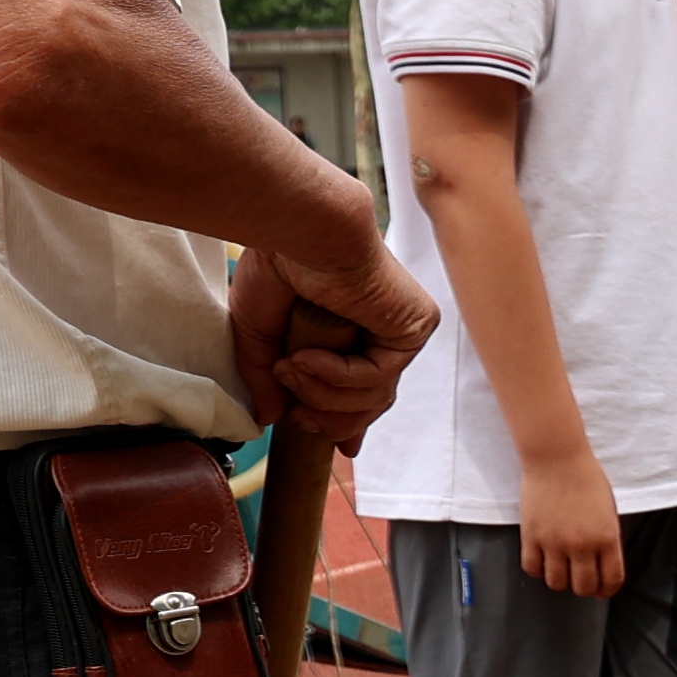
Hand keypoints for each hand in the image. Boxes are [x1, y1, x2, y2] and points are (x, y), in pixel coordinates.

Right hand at [228, 233, 433, 451]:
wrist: (300, 231)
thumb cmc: (278, 267)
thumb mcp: (260, 335)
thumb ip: (268, 378)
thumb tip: (270, 419)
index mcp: (355, 329)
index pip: (365, 387)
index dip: (350, 420)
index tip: (336, 445)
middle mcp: (384, 330)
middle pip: (374, 402)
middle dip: (332, 419)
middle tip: (298, 420)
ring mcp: (403, 329)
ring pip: (376, 397)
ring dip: (322, 394)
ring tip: (288, 371)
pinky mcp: (415, 327)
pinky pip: (378, 377)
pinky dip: (337, 375)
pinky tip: (306, 359)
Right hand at [518, 446, 625, 594]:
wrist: (557, 458)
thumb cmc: (586, 478)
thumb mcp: (608, 510)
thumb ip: (606, 538)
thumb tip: (600, 562)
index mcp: (607, 538)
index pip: (611, 579)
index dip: (607, 590)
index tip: (603, 591)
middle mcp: (582, 545)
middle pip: (583, 586)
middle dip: (584, 588)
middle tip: (581, 581)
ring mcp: (554, 543)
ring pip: (557, 583)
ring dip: (560, 580)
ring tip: (560, 570)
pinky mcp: (531, 537)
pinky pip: (532, 568)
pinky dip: (537, 569)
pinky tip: (542, 561)